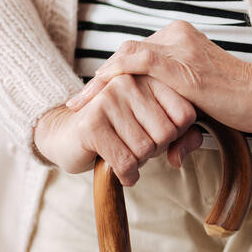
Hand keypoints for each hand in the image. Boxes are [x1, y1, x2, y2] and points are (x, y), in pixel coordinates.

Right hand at [34, 74, 200, 184]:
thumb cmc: (118, 130)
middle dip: (156, 150)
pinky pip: (125, 161)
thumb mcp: (155, 128)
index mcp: (149, 76)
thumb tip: (179, 158)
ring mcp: (108, 99)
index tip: (157, 134)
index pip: (185, 114)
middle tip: (138, 147)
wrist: (66, 134)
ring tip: (126, 152)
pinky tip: (123, 173)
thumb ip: (183, 137)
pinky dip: (127, 175)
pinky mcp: (91, 123)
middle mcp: (130, 81)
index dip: (177, 135)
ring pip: (146, 149)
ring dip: (140, 162)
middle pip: (167, 133)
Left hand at [65, 21, 251, 133]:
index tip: (92, 98)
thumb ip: (179, 116)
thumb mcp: (201, 104)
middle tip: (78, 104)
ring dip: (99, 83)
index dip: (111, 76)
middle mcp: (176, 35)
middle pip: (126, 54)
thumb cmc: (240, 103)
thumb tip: (172, 154)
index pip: (136, 54)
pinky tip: (95, 93)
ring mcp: (178, 47)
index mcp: (180, 38)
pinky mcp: (180, 64)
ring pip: (125, 57)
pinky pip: (135, 62)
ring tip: (78, 105)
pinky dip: (111, 77)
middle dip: (100, 82)